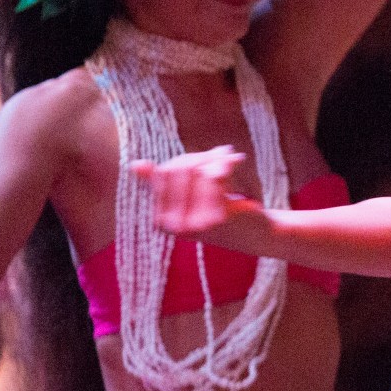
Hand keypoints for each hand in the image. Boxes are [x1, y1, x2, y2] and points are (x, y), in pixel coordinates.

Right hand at [137, 145, 258, 244]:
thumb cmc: (219, 209)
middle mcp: (174, 226)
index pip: (164, 172)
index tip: (203, 161)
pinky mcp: (217, 217)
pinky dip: (228, 163)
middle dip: (201, 159)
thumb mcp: (189, 193)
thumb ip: (162, 181)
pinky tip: (236, 162)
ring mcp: (195, 223)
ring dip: (217, 159)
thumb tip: (135, 166)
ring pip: (198, 169)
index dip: (185, 161)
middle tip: (220, 158)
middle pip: (179, 168)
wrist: (255, 232)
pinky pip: (215, 175)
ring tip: (229, 161)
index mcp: (161, 220)